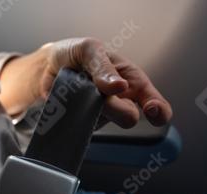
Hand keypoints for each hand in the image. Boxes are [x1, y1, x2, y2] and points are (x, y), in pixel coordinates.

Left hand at [0, 37, 172, 127]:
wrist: (47, 66)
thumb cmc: (76, 54)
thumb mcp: (89, 49)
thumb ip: (103, 66)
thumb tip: (120, 87)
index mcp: (132, 83)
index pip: (157, 107)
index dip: (159, 112)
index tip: (150, 110)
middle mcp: (120, 103)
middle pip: (128, 118)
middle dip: (113, 107)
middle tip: (97, 92)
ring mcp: (102, 117)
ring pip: (103, 124)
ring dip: (89, 110)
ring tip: (76, 91)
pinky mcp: (83, 126)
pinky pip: (79, 130)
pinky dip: (70, 116)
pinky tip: (65, 103)